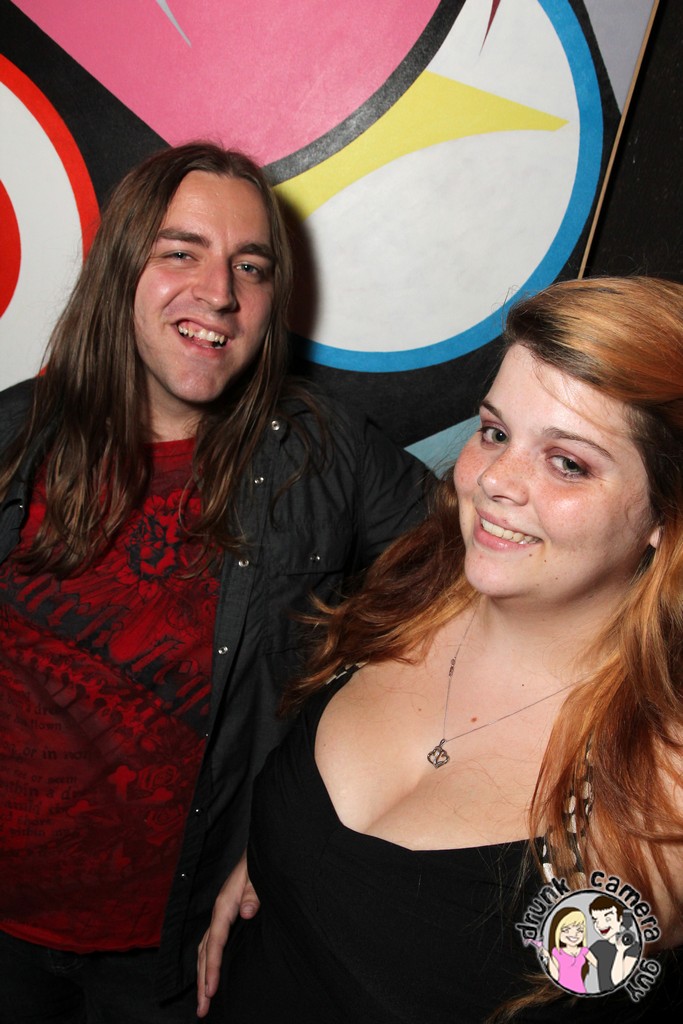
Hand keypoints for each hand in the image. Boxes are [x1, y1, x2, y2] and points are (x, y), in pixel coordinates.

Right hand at [196, 852, 259, 1017]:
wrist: (263, 848)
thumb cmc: (260, 862)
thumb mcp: (260, 874)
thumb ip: (254, 893)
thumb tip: (247, 912)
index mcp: (226, 904)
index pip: (215, 941)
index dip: (211, 967)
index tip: (210, 990)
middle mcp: (221, 911)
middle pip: (204, 950)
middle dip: (202, 981)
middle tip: (202, 1011)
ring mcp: (223, 913)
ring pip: (205, 948)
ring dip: (203, 974)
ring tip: (203, 1001)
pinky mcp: (229, 914)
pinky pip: (213, 942)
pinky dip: (208, 961)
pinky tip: (210, 974)